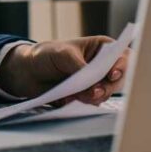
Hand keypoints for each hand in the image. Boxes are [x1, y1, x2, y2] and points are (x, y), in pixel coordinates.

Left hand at [0, 36, 129, 104]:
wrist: (28, 71)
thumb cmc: (46, 55)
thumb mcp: (62, 55)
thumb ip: (79, 68)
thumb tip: (92, 86)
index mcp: (101, 48)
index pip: (122, 56)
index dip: (122, 66)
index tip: (112, 74)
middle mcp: (102, 66)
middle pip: (119, 79)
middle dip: (107, 87)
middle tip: (93, 92)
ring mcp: (95, 82)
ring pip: (106, 93)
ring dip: (94, 96)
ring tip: (77, 95)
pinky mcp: (86, 96)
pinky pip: (92, 103)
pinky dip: (83, 103)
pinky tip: (70, 98)